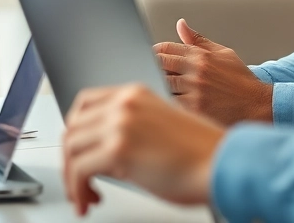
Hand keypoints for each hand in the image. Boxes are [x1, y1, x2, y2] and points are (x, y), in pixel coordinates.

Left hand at [62, 85, 223, 215]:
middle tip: (79, 180)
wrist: (222, 162)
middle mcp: (125, 104)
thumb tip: (106, 153)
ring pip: (71, 148)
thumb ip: (131, 130)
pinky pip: (79, 169)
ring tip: (85, 195)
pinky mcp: (119, 149)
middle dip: (71, 158)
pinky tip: (89, 199)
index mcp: (135, 94)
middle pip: (73, 126)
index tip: (78, 152)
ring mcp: (120, 123)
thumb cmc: (203, 153)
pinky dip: (78, 189)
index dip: (77, 132)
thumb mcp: (161, 127)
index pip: (85, 103)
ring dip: (73, 177)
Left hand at [152, 19, 272, 125]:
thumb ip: (198, 40)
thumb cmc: (240, 80)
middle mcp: (196, 70)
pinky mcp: (195, 109)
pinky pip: (170, 103)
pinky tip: (163, 105)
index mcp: (201, 55)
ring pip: (162, 84)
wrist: (257, 105)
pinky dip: (164, 103)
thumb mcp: (223, 53)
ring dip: (156, 86)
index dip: (154, 52)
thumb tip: (181, 24)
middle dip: (151, 68)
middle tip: (148, 73)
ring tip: (154, 90)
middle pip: (159, 64)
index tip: (151, 57)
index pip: (166, 48)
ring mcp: (195, 89)